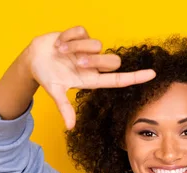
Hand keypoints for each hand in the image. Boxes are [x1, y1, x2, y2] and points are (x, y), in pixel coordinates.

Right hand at [26, 26, 155, 128]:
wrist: (33, 58)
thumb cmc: (47, 77)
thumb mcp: (55, 92)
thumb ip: (64, 108)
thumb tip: (70, 127)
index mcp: (92, 80)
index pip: (119, 80)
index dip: (136, 77)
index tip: (153, 74)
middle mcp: (94, 65)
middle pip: (112, 61)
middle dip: (94, 61)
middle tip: (75, 62)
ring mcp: (89, 49)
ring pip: (96, 44)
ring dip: (76, 48)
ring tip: (60, 52)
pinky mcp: (81, 35)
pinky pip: (82, 32)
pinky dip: (68, 37)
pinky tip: (59, 43)